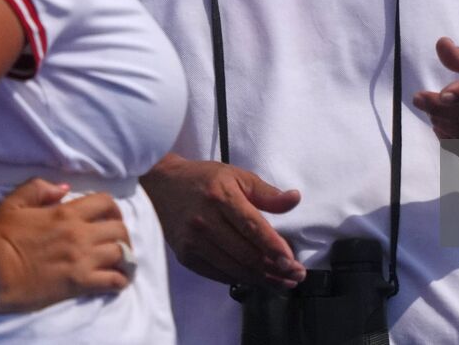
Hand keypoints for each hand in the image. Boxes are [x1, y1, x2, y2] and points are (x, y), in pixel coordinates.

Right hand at [0, 178, 133, 312]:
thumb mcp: (14, 203)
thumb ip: (39, 189)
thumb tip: (64, 188)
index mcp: (67, 213)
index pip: (105, 202)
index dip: (112, 209)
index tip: (110, 216)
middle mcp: (81, 234)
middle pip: (120, 229)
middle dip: (122, 233)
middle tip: (118, 241)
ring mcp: (82, 259)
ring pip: (120, 253)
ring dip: (124, 256)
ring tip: (122, 261)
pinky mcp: (79, 283)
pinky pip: (112, 280)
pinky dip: (121, 279)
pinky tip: (120, 280)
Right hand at [144, 156, 305, 288]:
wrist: (162, 187)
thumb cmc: (204, 179)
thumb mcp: (237, 176)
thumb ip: (266, 192)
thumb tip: (294, 199)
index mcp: (221, 197)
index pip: (253, 228)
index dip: (274, 247)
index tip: (292, 262)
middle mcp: (205, 222)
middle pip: (246, 253)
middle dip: (275, 269)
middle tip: (296, 275)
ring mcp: (194, 242)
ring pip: (234, 268)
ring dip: (262, 279)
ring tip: (282, 282)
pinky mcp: (186, 256)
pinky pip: (218, 274)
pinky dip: (240, 279)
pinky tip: (257, 280)